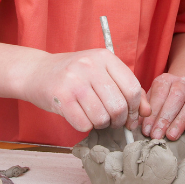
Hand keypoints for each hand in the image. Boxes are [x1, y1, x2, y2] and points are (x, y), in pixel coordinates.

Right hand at [27, 48, 150, 132]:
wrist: (36, 72)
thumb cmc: (74, 75)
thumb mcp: (101, 73)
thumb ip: (126, 89)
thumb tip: (147, 112)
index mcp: (105, 57)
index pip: (132, 88)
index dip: (135, 109)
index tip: (132, 117)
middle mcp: (90, 66)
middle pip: (119, 106)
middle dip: (119, 120)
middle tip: (113, 121)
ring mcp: (74, 81)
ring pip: (102, 117)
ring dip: (101, 124)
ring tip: (95, 117)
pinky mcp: (60, 97)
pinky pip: (83, 124)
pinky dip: (85, 126)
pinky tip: (80, 117)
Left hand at [140, 73, 184, 140]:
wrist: (183, 94)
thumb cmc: (162, 101)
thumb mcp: (151, 100)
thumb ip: (143, 108)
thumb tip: (136, 123)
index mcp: (165, 80)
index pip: (159, 93)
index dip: (153, 113)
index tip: (147, 130)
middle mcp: (182, 82)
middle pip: (176, 97)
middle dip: (165, 118)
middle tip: (157, 135)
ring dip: (181, 120)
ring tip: (171, 136)